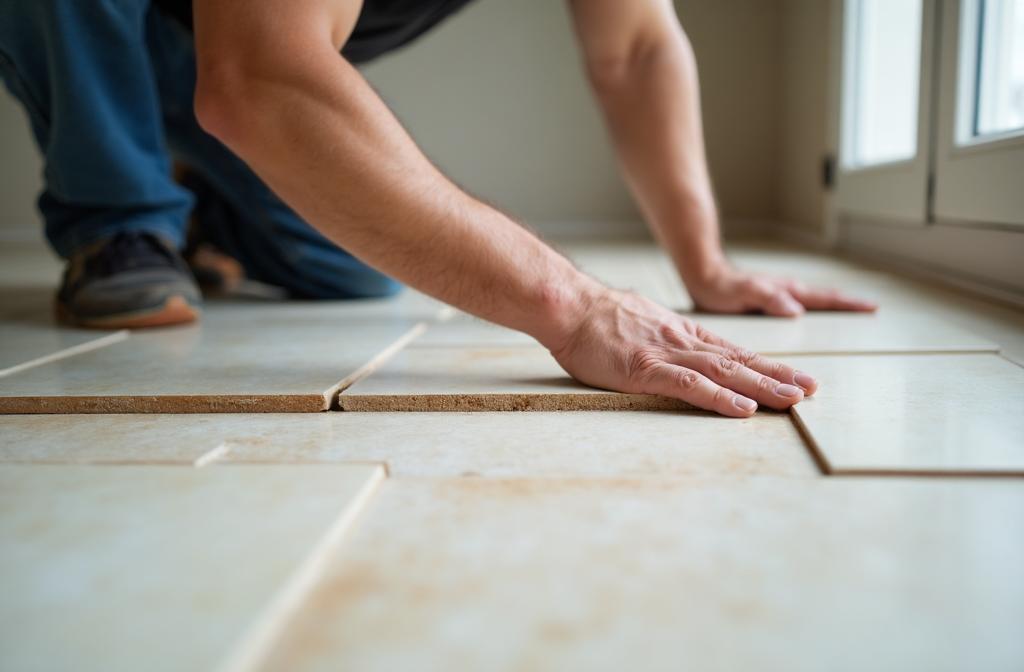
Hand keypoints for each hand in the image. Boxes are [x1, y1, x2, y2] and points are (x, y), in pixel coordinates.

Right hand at [550, 288, 816, 416]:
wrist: (567, 306)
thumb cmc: (594, 318)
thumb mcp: (638, 321)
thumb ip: (661, 337)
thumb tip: (668, 348)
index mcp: (679, 333)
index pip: (731, 350)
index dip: (765, 364)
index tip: (794, 376)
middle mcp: (681, 341)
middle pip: (738, 360)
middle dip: (777, 375)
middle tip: (811, 390)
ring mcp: (665, 354)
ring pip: (724, 371)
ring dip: (762, 386)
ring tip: (793, 399)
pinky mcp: (646, 370)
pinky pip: (690, 386)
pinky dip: (720, 397)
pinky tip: (743, 408)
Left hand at [686, 264, 877, 316]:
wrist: (704, 275)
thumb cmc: (721, 286)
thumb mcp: (744, 293)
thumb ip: (768, 299)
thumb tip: (797, 310)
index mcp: (786, 290)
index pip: (824, 297)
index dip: (848, 304)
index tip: (872, 308)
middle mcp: (787, 291)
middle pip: (825, 297)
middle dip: (849, 303)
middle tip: (872, 309)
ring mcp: (780, 294)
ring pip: (814, 299)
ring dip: (834, 304)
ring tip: (853, 311)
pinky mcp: (771, 299)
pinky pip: (800, 303)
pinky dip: (815, 307)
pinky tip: (813, 315)